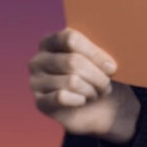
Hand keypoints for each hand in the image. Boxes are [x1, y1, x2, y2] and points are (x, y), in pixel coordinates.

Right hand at [28, 28, 139, 142]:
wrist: (93, 107)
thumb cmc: (96, 76)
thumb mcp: (99, 60)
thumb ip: (100, 53)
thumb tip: (109, 65)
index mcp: (51, 41)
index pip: (71, 39)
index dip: (95, 53)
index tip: (111, 67)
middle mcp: (38, 60)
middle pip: (73, 61)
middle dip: (97, 76)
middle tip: (107, 84)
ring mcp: (35, 81)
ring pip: (72, 81)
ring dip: (91, 90)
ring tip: (96, 93)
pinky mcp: (40, 102)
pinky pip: (62, 97)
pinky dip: (79, 100)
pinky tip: (83, 100)